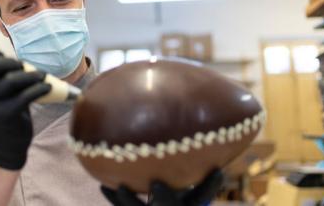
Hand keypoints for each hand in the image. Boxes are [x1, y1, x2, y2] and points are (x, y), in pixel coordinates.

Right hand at [0, 36, 50, 169]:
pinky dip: (39, 88)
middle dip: (9, 62)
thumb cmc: (1, 103)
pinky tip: (46, 86)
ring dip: (30, 75)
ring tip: (41, 75)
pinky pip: (25, 96)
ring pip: (11, 80)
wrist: (7, 141)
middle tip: (22, 65)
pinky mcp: (3, 117)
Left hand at [100, 169, 222, 205]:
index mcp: (190, 202)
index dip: (211, 185)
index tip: (218, 172)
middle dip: (165, 197)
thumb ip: (195, 160)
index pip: (203, 196)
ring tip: (121, 187)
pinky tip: (104, 186)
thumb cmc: (183, 188)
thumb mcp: (192, 178)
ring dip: (131, 200)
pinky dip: (114, 197)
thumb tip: (211, 125)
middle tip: (155, 183)